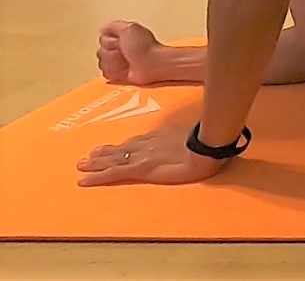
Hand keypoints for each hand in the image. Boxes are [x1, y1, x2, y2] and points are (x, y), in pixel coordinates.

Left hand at [75, 127, 228, 186]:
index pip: (137, 142)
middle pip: (122, 149)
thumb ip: (188, 140)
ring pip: (113, 159)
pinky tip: (84, 180)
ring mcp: (141, 155)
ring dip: (96, 163)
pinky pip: (113, 173)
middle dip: (105, 153)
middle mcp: (147, 144)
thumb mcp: (197, 137)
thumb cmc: (209, 142)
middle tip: (88, 156)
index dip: (124, 145)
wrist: (207, 147)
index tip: (113, 147)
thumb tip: (193, 141)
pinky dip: (97, 176)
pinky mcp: (139, 169)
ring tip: (82, 165)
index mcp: (161, 137)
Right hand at [97, 20, 162, 85]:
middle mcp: (119, 49)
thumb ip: (114, 26)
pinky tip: (125, 69)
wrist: (153, 64)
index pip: (102, 39)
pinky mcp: (118, 74)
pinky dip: (116, 72)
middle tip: (125, 52)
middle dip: (112, 53)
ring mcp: (118, 62)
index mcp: (122, 36)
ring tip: (127, 61)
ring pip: (102, 63)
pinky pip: (106, 74)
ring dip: (115, 62)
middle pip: (100, 52)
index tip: (120, 41)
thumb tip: (102, 29)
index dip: (110, 41)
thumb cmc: (145, 47)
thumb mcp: (129, 28)